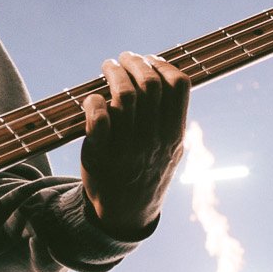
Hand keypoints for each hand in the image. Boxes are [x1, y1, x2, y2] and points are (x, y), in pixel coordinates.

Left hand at [79, 52, 189, 239]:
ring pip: (124, 96)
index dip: (163, 64)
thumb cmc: (146, 171)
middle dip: (135, 62)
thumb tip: (162, 74)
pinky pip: (98, 119)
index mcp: (174, 135)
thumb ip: (169, 117)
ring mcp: (128, 148)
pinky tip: (93, 99)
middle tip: (124, 58)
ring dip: (114, 73)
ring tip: (108, 67)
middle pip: (149, 85)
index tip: (150, 59)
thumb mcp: (170, 148)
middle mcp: (154, 140)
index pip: (179, 86)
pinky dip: (94, 101)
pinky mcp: (100, 155)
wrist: (125, 213)